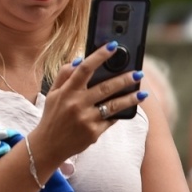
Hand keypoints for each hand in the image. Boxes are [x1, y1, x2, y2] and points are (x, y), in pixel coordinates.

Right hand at [30, 42, 143, 165]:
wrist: (48, 145)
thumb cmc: (52, 116)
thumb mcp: (52, 94)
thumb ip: (64, 75)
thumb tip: (79, 60)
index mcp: (66, 92)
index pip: (84, 69)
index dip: (98, 56)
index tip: (111, 46)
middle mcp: (77, 104)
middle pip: (105, 87)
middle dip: (124, 79)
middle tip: (138, 73)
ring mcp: (86, 119)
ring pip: (114, 105)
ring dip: (130, 98)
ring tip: (143, 94)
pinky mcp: (94, 132)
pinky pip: (111, 120)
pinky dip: (119, 113)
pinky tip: (128, 109)